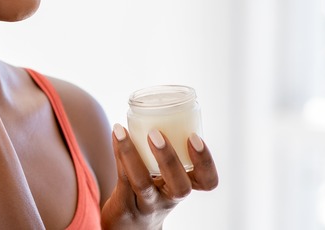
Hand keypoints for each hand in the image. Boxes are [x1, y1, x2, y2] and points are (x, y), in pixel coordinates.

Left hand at [100, 125, 218, 228]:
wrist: (128, 226)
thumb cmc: (151, 191)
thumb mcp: (166, 176)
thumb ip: (167, 150)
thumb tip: (160, 107)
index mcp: (185, 187)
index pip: (208, 182)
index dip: (205, 162)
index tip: (194, 137)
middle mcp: (169, 199)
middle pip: (180, 187)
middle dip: (169, 159)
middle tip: (156, 133)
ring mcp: (147, 204)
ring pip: (142, 184)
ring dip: (131, 154)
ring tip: (121, 130)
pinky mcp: (125, 205)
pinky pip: (121, 178)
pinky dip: (118, 152)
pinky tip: (116, 133)